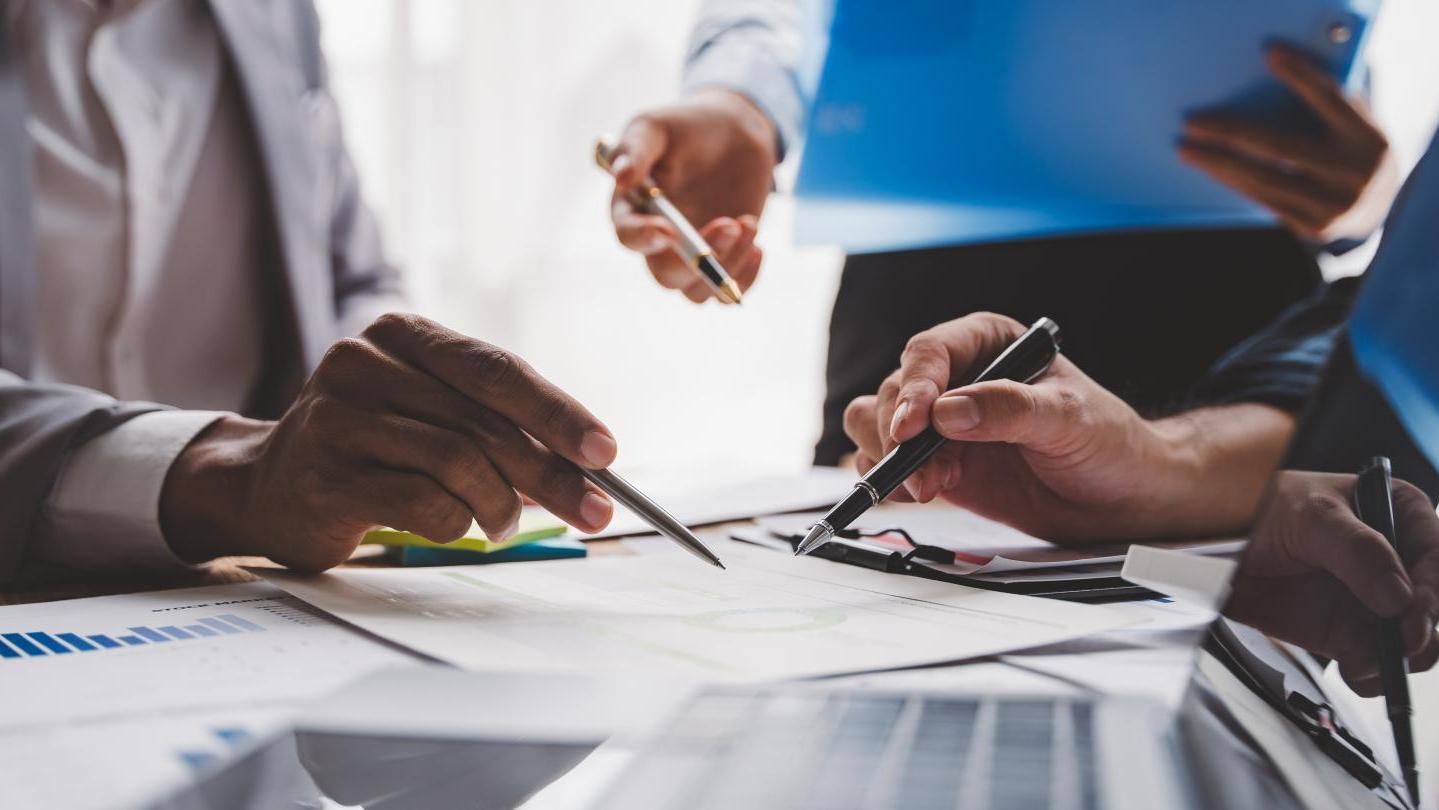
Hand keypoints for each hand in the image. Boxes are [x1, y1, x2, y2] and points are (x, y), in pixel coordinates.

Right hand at [159, 314, 617, 571]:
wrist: (266, 486)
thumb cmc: (372, 448)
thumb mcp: (431, 413)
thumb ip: (498, 424)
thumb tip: (590, 464)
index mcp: (402, 334)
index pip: (497, 369)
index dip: (559, 411)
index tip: (606, 452)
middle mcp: (364, 362)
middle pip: (485, 419)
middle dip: (552, 472)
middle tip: (594, 511)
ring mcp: (338, 416)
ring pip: (458, 460)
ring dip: (502, 504)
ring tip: (506, 524)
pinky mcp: (326, 474)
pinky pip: (423, 501)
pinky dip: (457, 521)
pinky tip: (458, 526)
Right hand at [609, 89, 777, 302]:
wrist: (731, 132)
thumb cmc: (685, 126)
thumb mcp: (655, 126)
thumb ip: (636, 148)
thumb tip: (621, 177)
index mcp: (632, 211)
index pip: (628, 236)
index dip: (644, 238)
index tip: (667, 229)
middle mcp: (657, 242)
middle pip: (666, 276)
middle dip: (698, 258)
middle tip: (728, 222)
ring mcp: (690, 256)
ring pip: (698, 291)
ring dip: (727, 266)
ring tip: (748, 223)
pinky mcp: (723, 260)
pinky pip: (727, 294)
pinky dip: (745, 279)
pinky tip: (758, 246)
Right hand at [842, 313, 1292, 542]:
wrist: (1123, 498)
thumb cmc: (1109, 444)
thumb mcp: (1069, 419)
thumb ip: (1009, 410)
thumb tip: (949, 412)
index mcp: (989, 344)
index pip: (930, 353)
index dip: (914, 387)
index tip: (912, 426)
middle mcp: (957, 378)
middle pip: (894, 390)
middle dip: (899, 433)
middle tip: (923, 471)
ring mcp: (942, 423)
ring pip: (875, 423)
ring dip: (890, 456)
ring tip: (932, 484)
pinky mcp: (935, 463)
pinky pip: (884, 462)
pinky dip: (892, 478)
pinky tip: (928, 490)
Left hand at [1180, 45, 1398, 242]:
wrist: (1380, 210)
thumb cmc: (1351, 153)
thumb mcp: (1353, 126)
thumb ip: (1326, 104)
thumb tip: (1276, 70)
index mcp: (1367, 137)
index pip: (1331, 99)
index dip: (1301, 75)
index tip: (1270, 53)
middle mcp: (1354, 171)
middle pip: (1281, 146)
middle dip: (1231, 133)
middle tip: (1193, 122)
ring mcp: (1334, 204)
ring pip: (1265, 179)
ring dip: (1218, 163)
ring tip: (1187, 149)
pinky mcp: (1315, 227)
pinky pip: (1264, 200)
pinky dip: (1233, 182)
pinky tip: (1210, 168)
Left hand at [1224, 471, 1438, 695]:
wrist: (1221, 548)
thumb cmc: (1266, 512)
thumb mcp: (1312, 516)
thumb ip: (1358, 550)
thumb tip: (1399, 596)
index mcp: (1399, 515)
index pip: (1437, 554)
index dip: (1432, 586)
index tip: (1412, 610)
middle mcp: (1395, 561)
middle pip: (1434, 603)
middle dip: (1421, 629)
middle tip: (1399, 642)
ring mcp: (1375, 600)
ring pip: (1416, 640)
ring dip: (1400, 658)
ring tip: (1367, 660)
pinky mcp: (1350, 633)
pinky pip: (1380, 664)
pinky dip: (1373, 676)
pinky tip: (1354, 671)